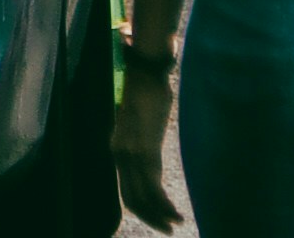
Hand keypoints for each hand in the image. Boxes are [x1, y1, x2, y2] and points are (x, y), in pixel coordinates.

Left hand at [113, 61, 179, 224]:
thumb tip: (152, 167)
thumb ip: (143, 146)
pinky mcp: (145, 149)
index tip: (158, 218)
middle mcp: (120, 155)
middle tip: (168, 229)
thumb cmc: (147, 92)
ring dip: (160, 215)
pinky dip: (165, 205)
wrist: (146, 71)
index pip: (126, 191)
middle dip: (151, 218)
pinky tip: (176, 212)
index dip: (142, 209)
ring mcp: (132, 154)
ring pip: (144, 198)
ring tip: (175, 223)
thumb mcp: (140, 123)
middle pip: (132, 200)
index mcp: (117, 149)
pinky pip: (153, 188)